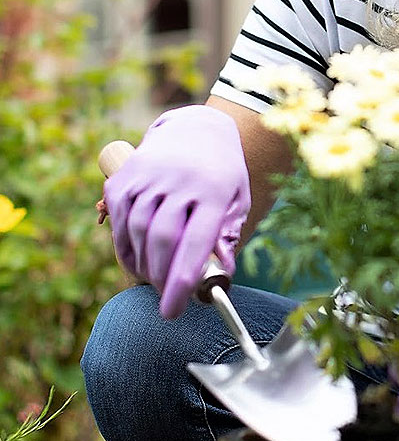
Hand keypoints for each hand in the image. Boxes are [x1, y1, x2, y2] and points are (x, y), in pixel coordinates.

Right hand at [103, 106, 250, 318]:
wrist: (198, 129)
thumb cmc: (222, 175)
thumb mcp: (238, 200)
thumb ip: (229, 234)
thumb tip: (222, 273)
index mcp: (214, 189)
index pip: (195, 241)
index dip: (182, 281)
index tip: (173, 311)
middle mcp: (179, 179)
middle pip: (162, 239)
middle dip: (160, 278)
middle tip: (166, 300)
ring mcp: (149, 175)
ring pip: (137, 230)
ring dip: (141, 265)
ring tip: (153, 281)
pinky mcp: (125, 175)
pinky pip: (118, 218)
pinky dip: (123, 247)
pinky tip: (135, 261)